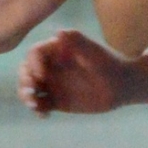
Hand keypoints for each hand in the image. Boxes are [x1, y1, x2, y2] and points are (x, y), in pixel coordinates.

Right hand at [20, 29, 147, 114]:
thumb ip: (77, 42)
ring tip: (34, 105)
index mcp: (56, 50)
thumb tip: (58, 33)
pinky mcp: (56, 100)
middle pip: (26, 70)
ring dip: (26, 96)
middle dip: (24, 80)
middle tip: (32, 92)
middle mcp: (50, 65)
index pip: (35, 53)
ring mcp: (52, 83)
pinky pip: (40, 104)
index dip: (33, 64)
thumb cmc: (110, 64)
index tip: (41, 76)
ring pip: (29, 88)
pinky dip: (37, 110)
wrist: (122, 86)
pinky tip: (44, 115)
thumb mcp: (94, 53)